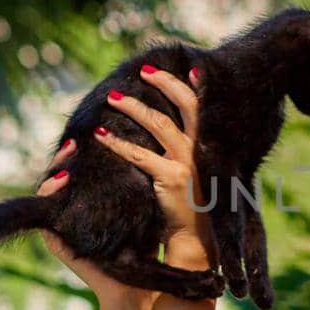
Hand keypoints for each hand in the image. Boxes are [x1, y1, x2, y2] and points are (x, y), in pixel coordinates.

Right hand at [35, 138, 133, 303]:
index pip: (80, 171)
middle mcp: (72, 212)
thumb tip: (147, 143)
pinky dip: (49, 193)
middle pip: (60, 176)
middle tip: (75, 140)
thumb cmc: (145, 241)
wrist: (138, 280)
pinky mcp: (54, 240)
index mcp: (89, 203)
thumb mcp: (141, 204)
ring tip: (68, 153)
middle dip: (65, 155)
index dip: (83, 152)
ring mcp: (60, 226)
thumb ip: (137, 179)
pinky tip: (61, 179)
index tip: (94, 133)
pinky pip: (43, 212)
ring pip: (47, 190)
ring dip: (55, 169)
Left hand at [94, 65, 215, 268]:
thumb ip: (189, 150)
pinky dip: (117, 143)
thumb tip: (171, 128)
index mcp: (208, 146)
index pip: (202, 106)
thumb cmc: (193, 207)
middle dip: (164, 83)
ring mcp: (187, 164)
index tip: (178, 69)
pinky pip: (139, 154)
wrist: (197, 241)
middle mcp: (201, 150)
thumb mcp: (197, 173)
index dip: (189, 85)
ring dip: (133, 107)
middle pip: (184, 106)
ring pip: (158, 123)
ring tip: (113, 98)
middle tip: (144, 70)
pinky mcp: (171, 179)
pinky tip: (101, 135)